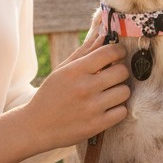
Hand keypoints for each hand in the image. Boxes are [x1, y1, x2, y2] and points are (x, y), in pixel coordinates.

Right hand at [25, 32, 129, 148]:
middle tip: (113, 75)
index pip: (109, 52)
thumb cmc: (50, 95)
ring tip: (109, 93)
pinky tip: (107, 108)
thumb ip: (84, 52)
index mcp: (75, 71)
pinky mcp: (96, 125)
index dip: (119, 51)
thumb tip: (103, 35)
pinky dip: (118, 109)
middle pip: (122, 72)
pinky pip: (122, 112)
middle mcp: (84, 88)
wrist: (37, 127)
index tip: (118, 54)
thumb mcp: (62, 70)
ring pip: (125, 92)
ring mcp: (91, 108)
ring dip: (120, 91)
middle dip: (120, 71)